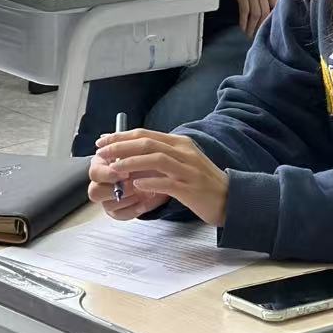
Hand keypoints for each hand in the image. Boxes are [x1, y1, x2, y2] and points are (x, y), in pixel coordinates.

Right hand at [87, 149, 169, 221]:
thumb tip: (111, 142)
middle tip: (134, 185)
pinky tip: (145, 200)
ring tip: (145, 191)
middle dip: (117, 189)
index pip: (94, 172)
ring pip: (108, 205)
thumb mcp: (135, 149)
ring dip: (129, 198)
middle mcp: (100, 182)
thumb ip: (126, 149)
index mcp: (101, 164)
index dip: (109, 174)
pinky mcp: (116, 211)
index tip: (126, 172)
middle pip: (94, 192)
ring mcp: (107, 198)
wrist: (159, 172)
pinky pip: (120, 215)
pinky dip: (134, 209)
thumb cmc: (143, 158)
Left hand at [92, 130, 228, 226]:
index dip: (121, 137)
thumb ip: (162, 157)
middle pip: (147, 143)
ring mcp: (188, 169)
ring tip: (113, 168)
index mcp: (180, 144)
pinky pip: (166, 183)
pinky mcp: (190, 188)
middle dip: (121, 146)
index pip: (146, 134)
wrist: (231, 198)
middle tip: (102, 152)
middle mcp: (184, 152)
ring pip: (156, 159)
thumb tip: (133, 156)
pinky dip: (149, 182)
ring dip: (131, 162)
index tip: (102, 141)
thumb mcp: (183, 162)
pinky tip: (136, 185)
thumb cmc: (203, 183)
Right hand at [236, 0, 277, 38]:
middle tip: (261, 35)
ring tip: (250, 34)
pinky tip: (243, 27)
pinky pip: (244, 11)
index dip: (274, 16)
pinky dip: (244, 21)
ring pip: (255, 14)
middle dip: (263, 26)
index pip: (275, 4)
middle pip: (265, 13)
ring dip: (253, 26)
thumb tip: (271, 4)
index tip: (273, 26)